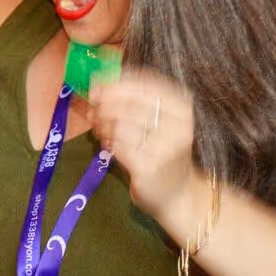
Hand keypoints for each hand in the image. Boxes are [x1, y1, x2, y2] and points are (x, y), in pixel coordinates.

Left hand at [87, 70, 202, 234]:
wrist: (177, 194)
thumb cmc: (161, 152)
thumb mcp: (155, 122)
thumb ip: (131, 101)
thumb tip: (96, 84)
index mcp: (182, 108)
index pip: (145, 84)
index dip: (117, 82)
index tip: (96, 84)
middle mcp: (178, 125)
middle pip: (130, 103)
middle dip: (105, 104)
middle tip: (93, 110)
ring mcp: (165, 147)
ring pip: (120, 125)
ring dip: (103, 125)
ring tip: (100, 130)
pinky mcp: (150, 167)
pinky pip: (118, 147)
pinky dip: (108, 143)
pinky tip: (108, 145)